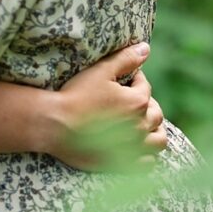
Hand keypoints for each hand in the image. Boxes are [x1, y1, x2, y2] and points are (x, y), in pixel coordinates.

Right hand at [46, 42, 167, 170]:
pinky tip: (138, 150)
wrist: (54, 125)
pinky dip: (148, 156)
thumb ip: (124, 59)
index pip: (144, 88)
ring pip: (158, 141)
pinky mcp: (123, 163)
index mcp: (137, 102)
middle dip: (147, 106)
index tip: (125, 79)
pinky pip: (148, 163)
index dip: (135, 81)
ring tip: (143, 127)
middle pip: (156, 114)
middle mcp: (141, 125)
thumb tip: (146, 48)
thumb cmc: (74, 96)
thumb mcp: (99, 71)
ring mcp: (134, 146)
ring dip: (154, 132)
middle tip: (132, 103)